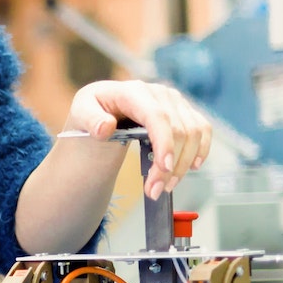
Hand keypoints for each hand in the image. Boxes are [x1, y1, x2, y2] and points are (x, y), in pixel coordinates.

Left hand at [64, 80, 211, 200]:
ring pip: (194, 133)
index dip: (165, 142)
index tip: (164, 168)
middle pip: (178, 130)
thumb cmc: (91, 111)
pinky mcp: (185, 111)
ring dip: (183, 164)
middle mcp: (159, 93)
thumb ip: (90, 120)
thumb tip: (105, 128)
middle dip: (170, 165)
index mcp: (132, 91)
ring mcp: (175, 101)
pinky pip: (202, 130)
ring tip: (165, 187)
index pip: (157, 116)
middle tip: (155, 191)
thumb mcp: (80, 113)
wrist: (102, 109)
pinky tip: (191, 168)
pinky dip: (200, 151)